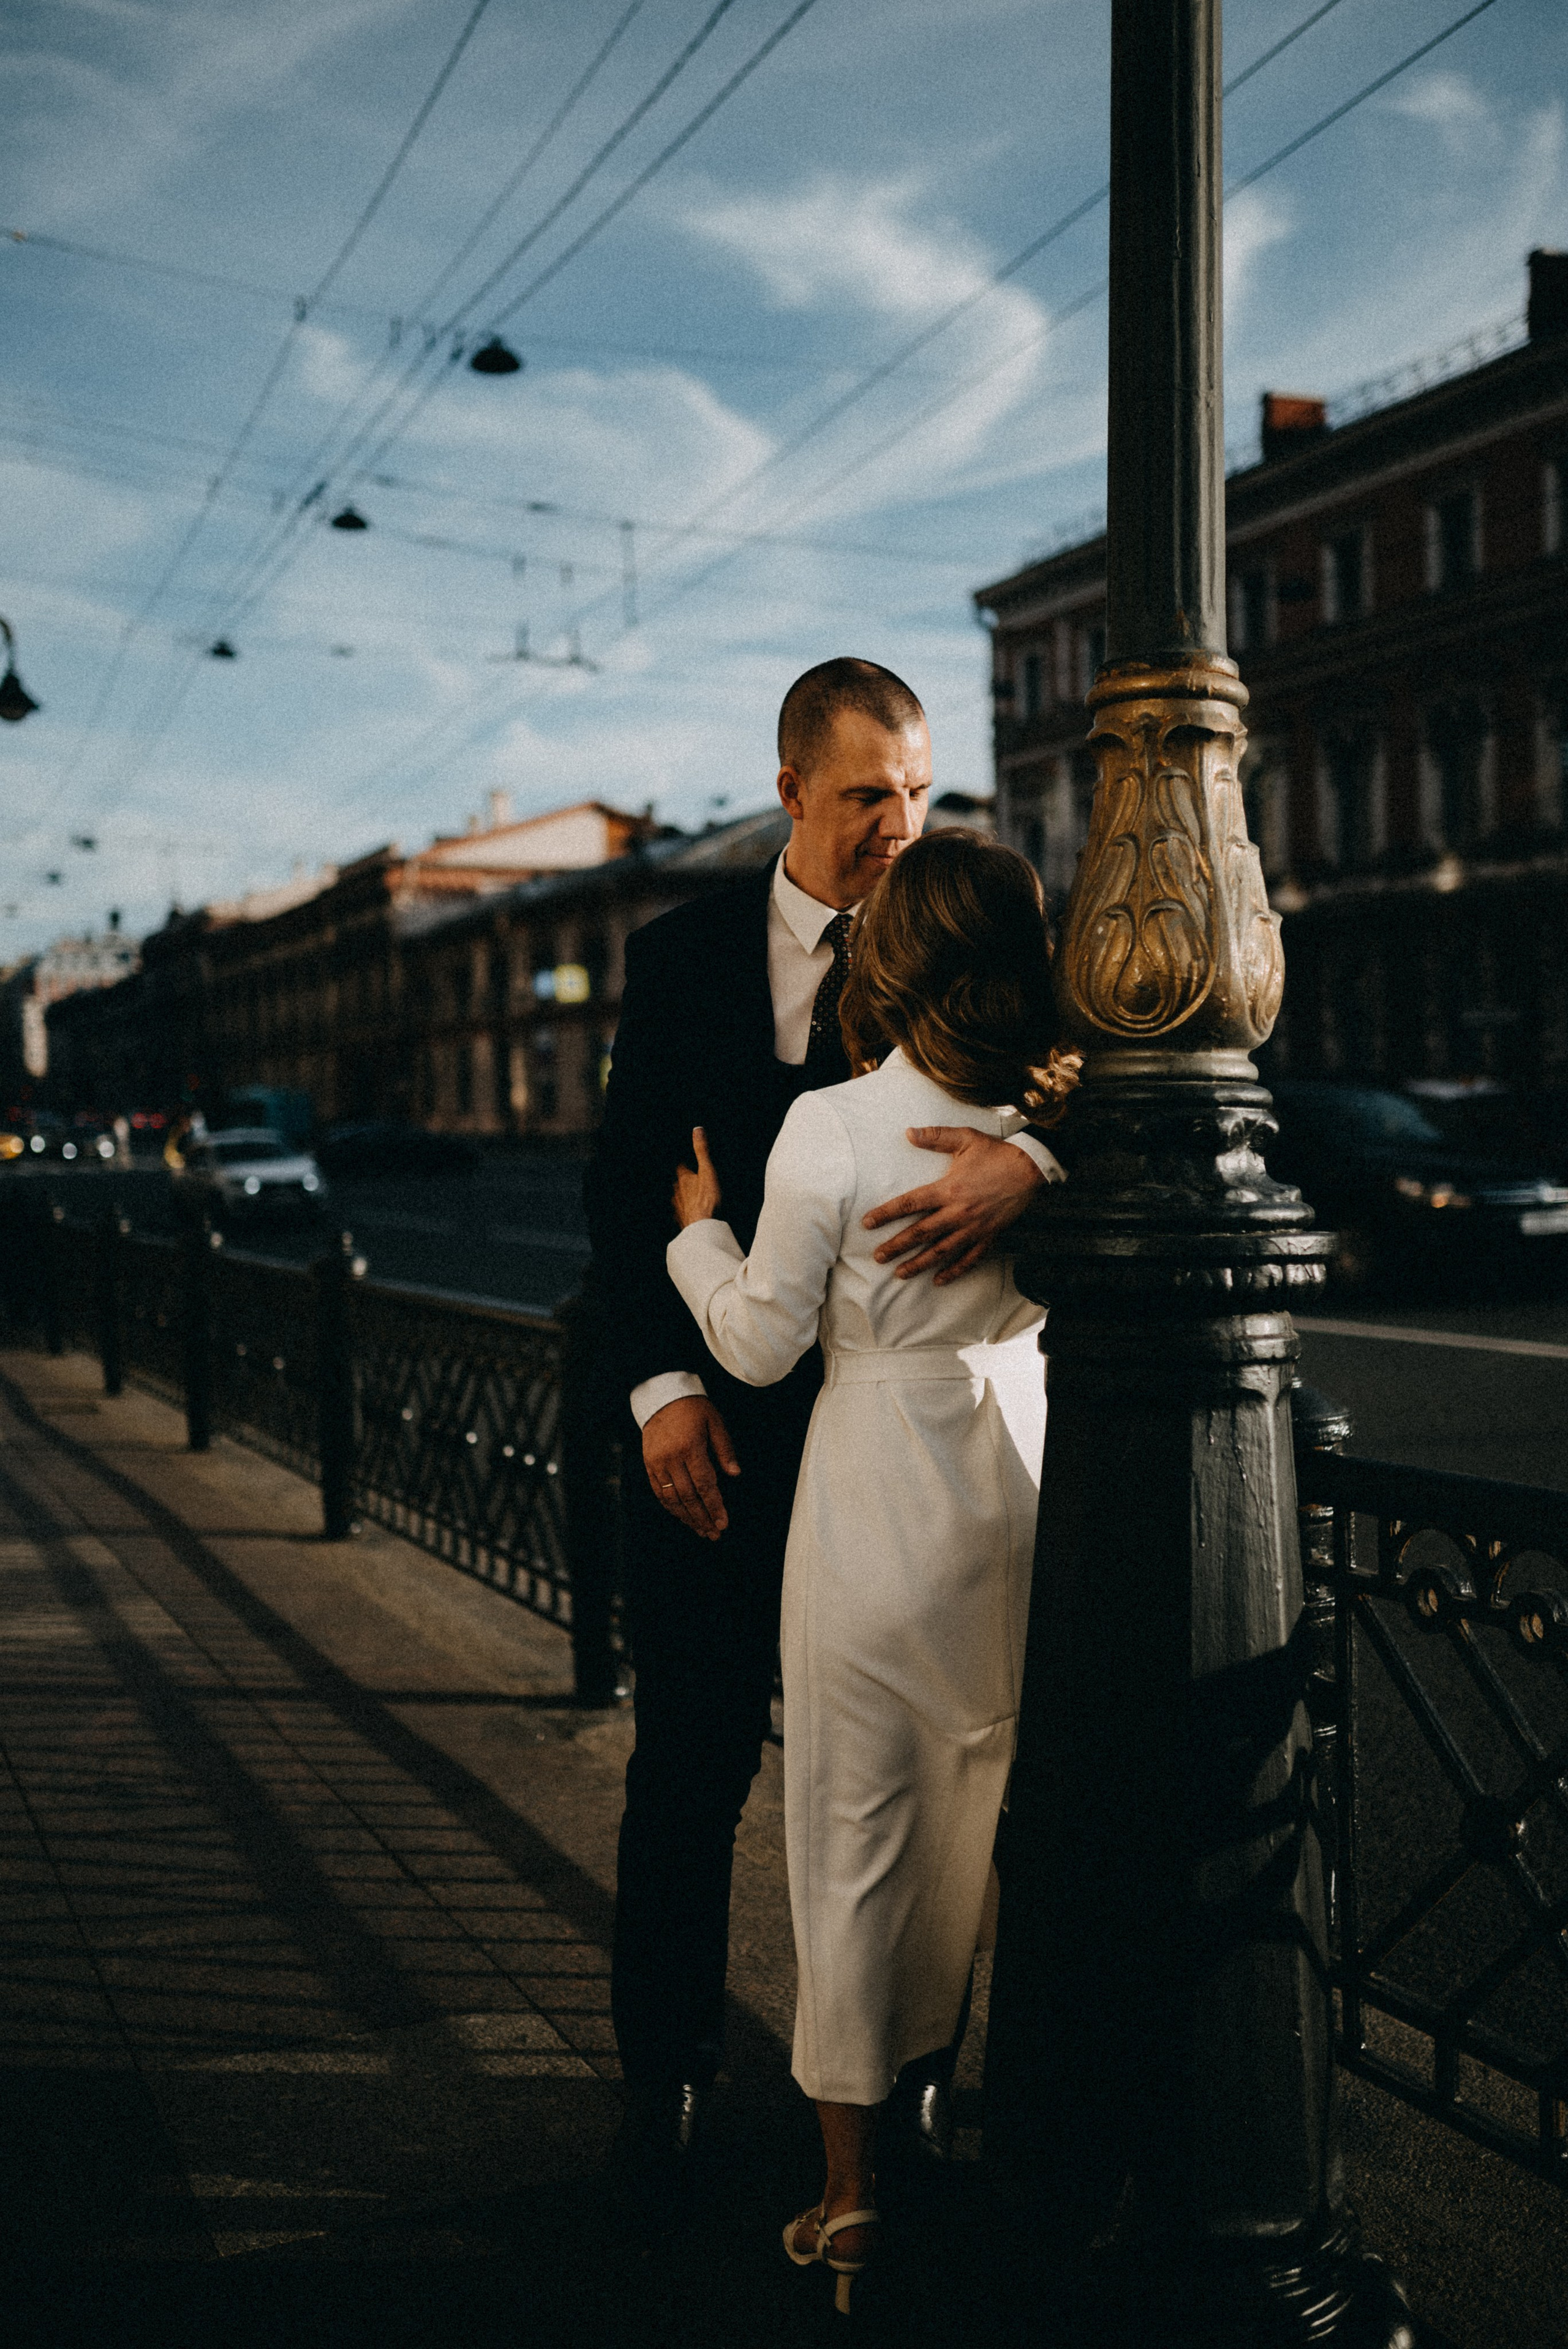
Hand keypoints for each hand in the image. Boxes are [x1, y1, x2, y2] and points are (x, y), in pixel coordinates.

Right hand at [642, 1395, 739, 1539]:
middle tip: (714, 1533)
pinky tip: (681, 1516)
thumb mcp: (715, 1422)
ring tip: (700, 1530)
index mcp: (691, 1448)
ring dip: (687, 1517)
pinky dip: (670, 1507)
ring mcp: (657, 1463)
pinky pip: (658, 1492)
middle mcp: (672, 1458)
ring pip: (672, 1499)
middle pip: (688, 1497)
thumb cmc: (692, 1408)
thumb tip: (735, 1474)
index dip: (715, 1507)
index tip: (723, 1523)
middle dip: (703, 1518)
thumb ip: (725, 1449)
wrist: (661, 1396)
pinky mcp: (649, 1464)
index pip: (705, 1485)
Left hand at [672, 1126, 721, 1227]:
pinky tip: (693, 1211)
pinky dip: (688, 1209)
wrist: (704, 1228)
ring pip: (679, 1197)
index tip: (687, 1160)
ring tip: (694, 1194)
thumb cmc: (707, 1200)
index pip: (679, 1166)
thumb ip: (702, 1151)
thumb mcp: (708, 1170)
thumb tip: (697, 1131)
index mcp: (683, 1178)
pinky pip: (683, 1212)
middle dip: (685, 1179)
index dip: (684, 1162)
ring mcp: (679, 1207)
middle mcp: (677, 1192)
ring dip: (685, 1195)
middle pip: (678, 1182)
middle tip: (693, 1177)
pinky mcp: (683, 1219)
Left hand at [862, 1128, 1044, 1285]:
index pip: (910, 1204)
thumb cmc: (996, 1153)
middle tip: (878, 1257)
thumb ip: (936, 1137)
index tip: (868, 1223)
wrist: (1031, 1168)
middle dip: (897, 1246)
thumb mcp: (965, 1138)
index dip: (887, 1214)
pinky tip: (939, 1281)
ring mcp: (974, 1228)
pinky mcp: (989, 1236)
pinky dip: (954, 1271)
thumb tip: (909, 1133)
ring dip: (919, 1264)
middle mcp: (958, 1212)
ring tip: (900, 1273)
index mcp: (948, 1189)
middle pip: (921, 1233)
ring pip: (941, 1251)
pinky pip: (969, 1259)